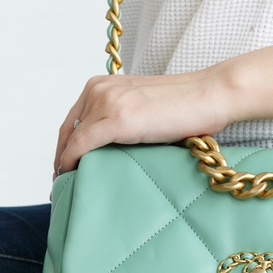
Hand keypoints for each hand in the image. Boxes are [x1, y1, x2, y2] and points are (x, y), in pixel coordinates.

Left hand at [53, 70, 231, 176]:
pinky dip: (71, 163)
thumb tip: (109, 152)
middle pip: (67, 131)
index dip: (64, 147)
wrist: (211, 95)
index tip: (64, 169)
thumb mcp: (143, 109)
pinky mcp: (118, 119)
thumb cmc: (187, 107)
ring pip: (71, 141)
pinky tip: (71, 178)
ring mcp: (107, 102)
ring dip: (65, 166)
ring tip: (67, 188)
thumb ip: (122, 121)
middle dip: (61, 159)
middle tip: (61, 183)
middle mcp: (99, 90)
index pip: (73, 121)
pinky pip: (82, 146)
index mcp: (103, 84)